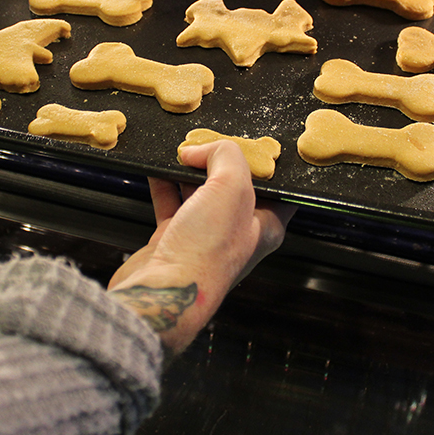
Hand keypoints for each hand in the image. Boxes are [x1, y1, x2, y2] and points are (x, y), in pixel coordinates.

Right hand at [108, 141, 294, 353]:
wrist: (162, 293)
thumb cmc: (206, 253)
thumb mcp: (232, 188)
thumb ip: (225, 157)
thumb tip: (199, 151)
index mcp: (266, 225)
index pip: (276, 187)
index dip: (265, 162)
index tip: (251, 141)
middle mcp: (238, 232)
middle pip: (234, 185)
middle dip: (221, 161)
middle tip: (208, 141)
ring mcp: (205, 237)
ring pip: (201, 192)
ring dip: (190, 170)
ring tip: (182, 150)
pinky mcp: (174, 240)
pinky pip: (171, 203)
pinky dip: (164, 184)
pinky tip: (158, 168)